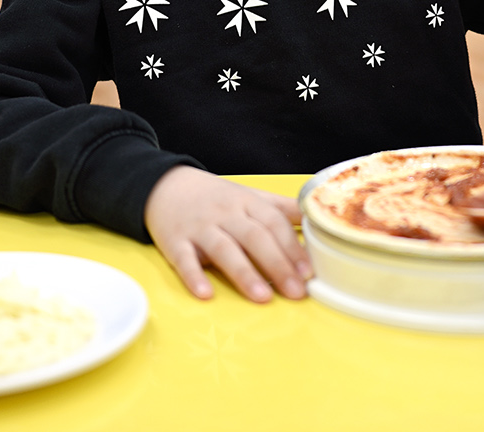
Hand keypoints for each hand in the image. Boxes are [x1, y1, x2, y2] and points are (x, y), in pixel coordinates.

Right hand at [144, 166, 311, 302]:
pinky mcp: (175, 242)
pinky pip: (185, 260)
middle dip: (277, 264)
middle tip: (296, 292)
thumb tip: (317, 217)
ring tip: (263, 297)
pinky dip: (194, 276)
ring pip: (224, 248)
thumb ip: (282, 209)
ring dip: (244, 273)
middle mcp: (225, 213)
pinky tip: (205, 293)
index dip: (292, 247)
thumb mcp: (250, 197)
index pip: (274, 223)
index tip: (309, 272)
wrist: (166, 186)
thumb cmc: (216, 198)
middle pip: (254, 237)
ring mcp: (200, 227)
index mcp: (247, 202)